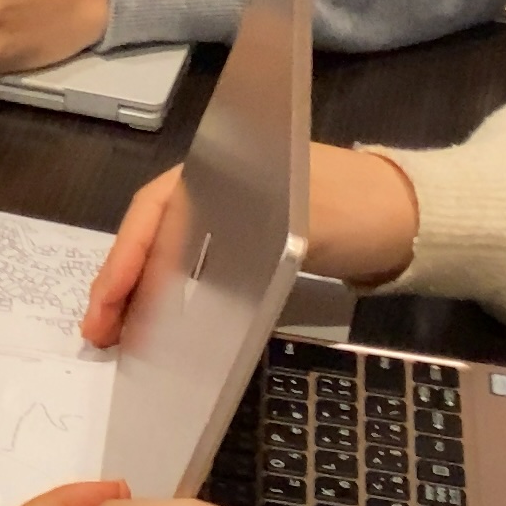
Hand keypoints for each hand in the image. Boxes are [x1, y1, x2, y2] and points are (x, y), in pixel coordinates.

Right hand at [77, 148, 422, 347]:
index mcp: (218, 170)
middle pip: (151, 235)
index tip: (105, 300)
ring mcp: (226, 219)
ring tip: (113, 335)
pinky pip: (192, 271)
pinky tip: (156, 327)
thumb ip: (247, 247)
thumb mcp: (302, 225)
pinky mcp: (244, 248)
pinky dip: (168, 298)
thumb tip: (186, 279)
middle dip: (119, 282)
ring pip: (166, 255)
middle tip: (96, 331)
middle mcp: (212, 190)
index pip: (153, 211)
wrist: (409, 218)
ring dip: (137, 294)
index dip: (123, 257)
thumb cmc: (355, 211)